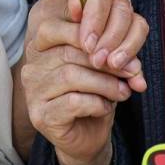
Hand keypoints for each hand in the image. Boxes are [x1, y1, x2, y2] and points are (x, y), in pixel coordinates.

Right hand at [21, 0, 148, 164]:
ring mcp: (33, 92)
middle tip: (132, 72)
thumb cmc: (94, 94)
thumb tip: (125, 42)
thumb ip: (108, 49)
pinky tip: (105, 107)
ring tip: (123, 91)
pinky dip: (97, 103)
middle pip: (70, 52)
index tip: (119, 49)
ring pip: (72, 76)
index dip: (92, 34)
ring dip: (105, 84)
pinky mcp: (41, 115)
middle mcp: (33, 66)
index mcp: (42, 47)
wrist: (87, 136)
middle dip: (107, 62)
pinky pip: (73, 101)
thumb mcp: (102, 65)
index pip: (57, 28)